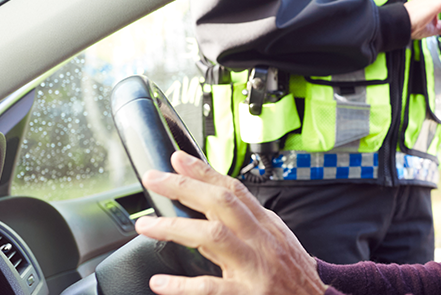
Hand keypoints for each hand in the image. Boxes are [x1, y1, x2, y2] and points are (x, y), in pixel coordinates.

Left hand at [134, 151, 325, 294]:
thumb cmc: (293, 275)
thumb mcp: (277, 241)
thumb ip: (247, 223)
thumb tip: (213, 204)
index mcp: (266, 226)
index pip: (234, 190)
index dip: (204, 172)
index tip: (177, 159)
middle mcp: (260, 241)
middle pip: (221, 203)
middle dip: (184, 187)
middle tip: (153, 179)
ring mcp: (255, 267)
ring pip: (214, 237)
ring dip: (175, 228)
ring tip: (147, 226)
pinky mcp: (249, 294)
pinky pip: (211, 287)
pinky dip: (183, 285)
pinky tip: (161, 281)